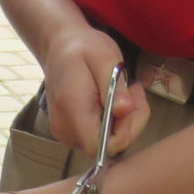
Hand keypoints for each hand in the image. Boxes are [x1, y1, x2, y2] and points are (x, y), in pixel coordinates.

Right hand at [41, 27, 148, 154]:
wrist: (59, 46)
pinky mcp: (69, 133)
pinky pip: (98, 139)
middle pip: (107, 147)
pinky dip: (112, 124)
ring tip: (123, 92)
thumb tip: (124, 110)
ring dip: (123, 123)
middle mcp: (64, 128)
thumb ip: (115, 86)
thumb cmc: (84, 48)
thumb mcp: (105, 58)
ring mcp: (65, 133)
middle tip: (134, 91)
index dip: (124, 132)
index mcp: (72, 108)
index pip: (100, 146)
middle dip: (129, 123)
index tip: (132, 102)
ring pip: (105, 145)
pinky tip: (113, 102)